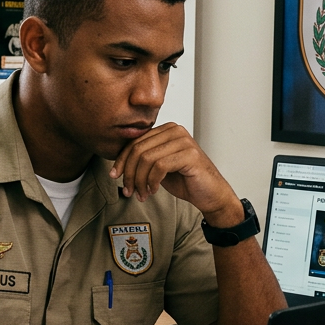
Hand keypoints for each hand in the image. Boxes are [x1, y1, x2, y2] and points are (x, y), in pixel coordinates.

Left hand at [109, 124, 243, 226]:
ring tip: (142, 194)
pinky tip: (153, 191)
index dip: (122, 159)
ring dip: (140, 180)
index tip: (115, 175)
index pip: (135, 141)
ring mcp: (183, 141)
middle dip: (130, 173)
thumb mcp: (158, 167)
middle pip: (138, 149)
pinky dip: (152, 182)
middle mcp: (175, 130)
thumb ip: (144, 159)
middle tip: (128, 190)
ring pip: (147, 158)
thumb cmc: (186, 180)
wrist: (210, 194)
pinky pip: (159, 166)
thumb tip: (119, 164)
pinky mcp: (189, 154)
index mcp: (166, 130)